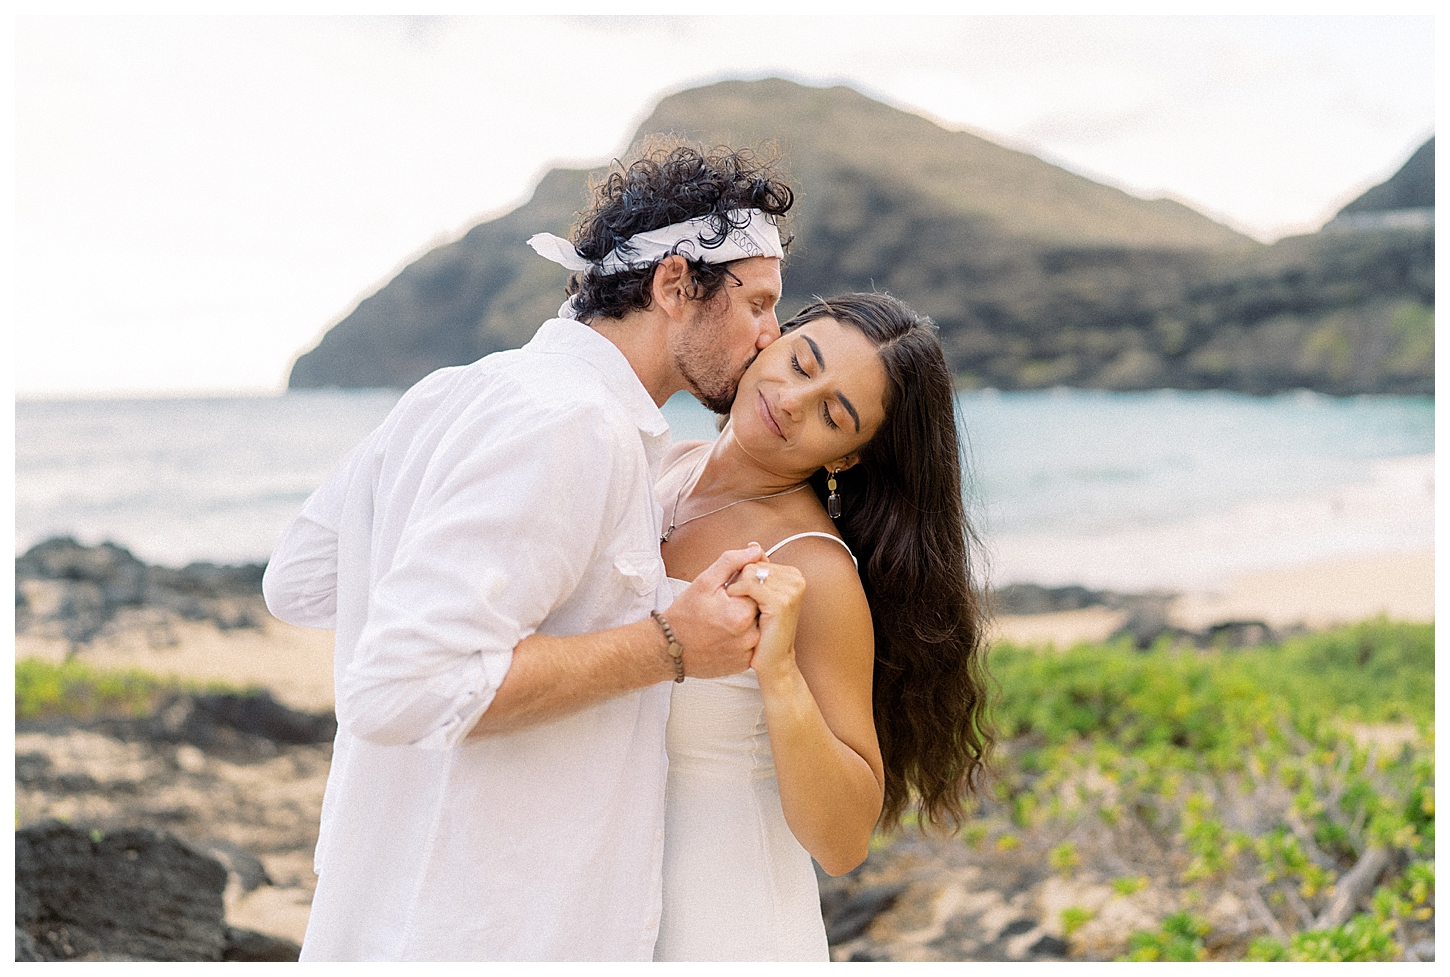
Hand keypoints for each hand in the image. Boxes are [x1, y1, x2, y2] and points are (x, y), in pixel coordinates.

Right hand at [665, 543, 762, 678]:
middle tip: (723, 608)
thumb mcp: (705, 581)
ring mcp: (747, 652)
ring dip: (745, 622)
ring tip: (723, 622)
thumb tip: (756, 551)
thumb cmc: (684, 616)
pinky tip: (725, 635)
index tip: (727, 594)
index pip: (760, 590)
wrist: (669, 648)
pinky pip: (752, 645)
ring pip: (757, 627)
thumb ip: (733, 562)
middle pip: (760, 609)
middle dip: (745, 605)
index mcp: (741, 613)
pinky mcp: (744, 664)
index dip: (744, 588)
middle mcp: (748, 635)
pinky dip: (742, 638)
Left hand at [725, 556, 805, 682]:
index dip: (742, 578)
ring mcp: (792, 590)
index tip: (746, 599)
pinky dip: (738, 594)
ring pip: (749, 573)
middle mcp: (796, 579)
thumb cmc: (763, 630)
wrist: (772, 660)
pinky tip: (739, 609)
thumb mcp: (760, 595)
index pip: (755, 560)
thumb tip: (754, 545)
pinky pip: (749, 585)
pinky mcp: (782, 602)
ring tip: (744, 610)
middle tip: (745, 607)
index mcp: (792, 574)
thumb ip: (758, 568)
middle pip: (752, 564)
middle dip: (740, 583)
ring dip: (738, 591)